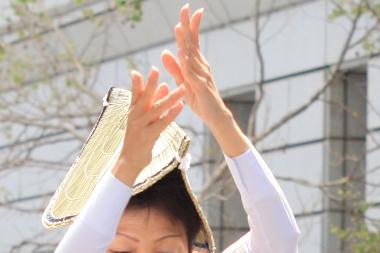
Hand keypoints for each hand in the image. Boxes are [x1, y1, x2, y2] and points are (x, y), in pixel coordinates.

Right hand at [113, 67, 185, 185]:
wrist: (130, 160)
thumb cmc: (138, 138)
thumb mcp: (143, 119)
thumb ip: (153, 102)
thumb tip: (164, 86)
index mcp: (132, 111)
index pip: (136, 93)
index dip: (139, 82)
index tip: (148, 70)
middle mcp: (135, 116)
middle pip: (145, 97)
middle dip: (151, 83)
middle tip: (157, 70)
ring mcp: (142, 126)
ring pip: (157, 109)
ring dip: (170, 98)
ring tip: (181, 88)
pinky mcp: (149, 136)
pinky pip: (163, 123)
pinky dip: (172, 114)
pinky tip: (180, 106)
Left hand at [162, 6, 233, 135]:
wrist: (215, 116)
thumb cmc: (200, 99)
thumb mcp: (183, 82)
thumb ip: (174, 68)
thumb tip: (164, 52)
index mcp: (196, 63)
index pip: (191, 40)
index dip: (189, 25)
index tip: (187, 9)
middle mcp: (200, 65)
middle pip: (192, 42)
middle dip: (189, 24)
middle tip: (185, 7)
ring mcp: (202, 75)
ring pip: (191, 55)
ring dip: (185, 41)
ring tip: (179, 26)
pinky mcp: (201, 87)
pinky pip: (192, 74)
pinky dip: (187, 64)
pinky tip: (182, 54)